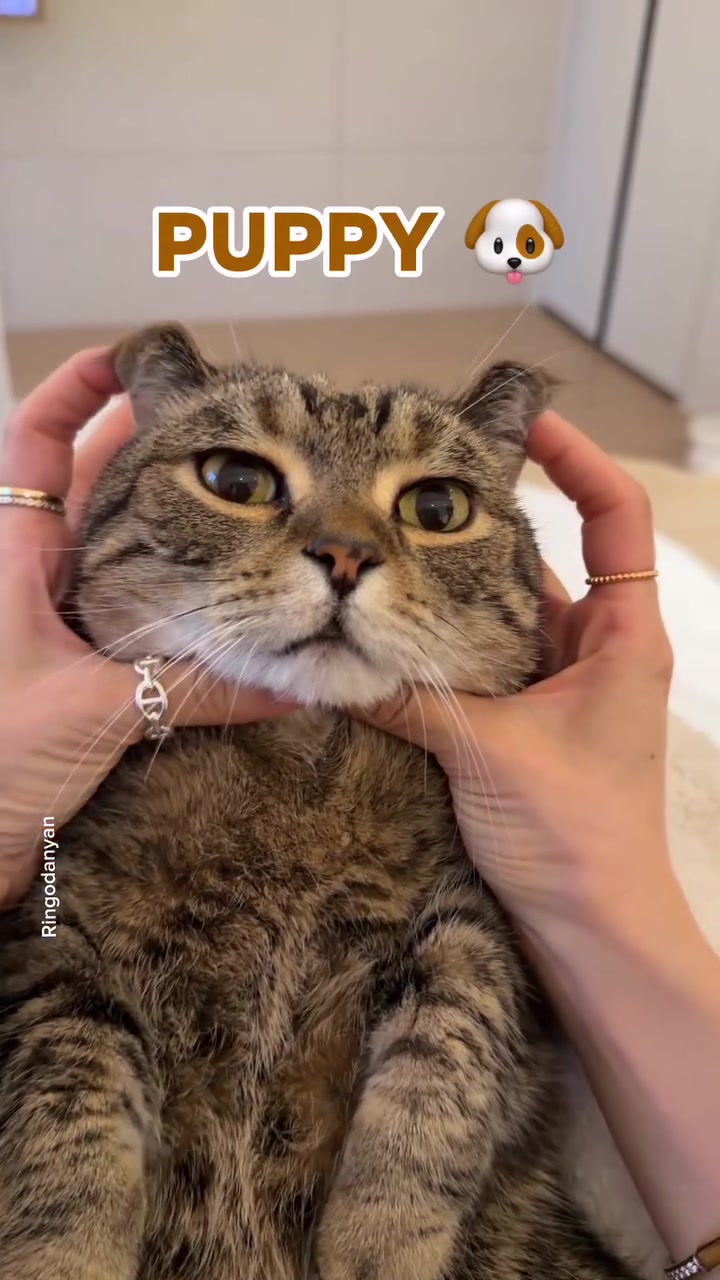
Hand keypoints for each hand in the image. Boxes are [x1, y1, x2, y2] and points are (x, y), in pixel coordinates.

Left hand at [0, 349, 291, 907]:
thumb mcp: (93, 712)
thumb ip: (194, 693)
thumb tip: (288, 686)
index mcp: (11, 555)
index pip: (35, 442)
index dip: (75, 389)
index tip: (131, 357)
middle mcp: (30, 577)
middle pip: (91, 487)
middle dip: (151, 453)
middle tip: (227, 434)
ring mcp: (49, 623)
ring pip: (114, 551)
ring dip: (167, 526)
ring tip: (240, 500)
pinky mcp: (68, 671)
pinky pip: (127, 617)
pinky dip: (169, 603)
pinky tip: (218, 606)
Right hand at [361, 411, 674, 936]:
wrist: (595, 935)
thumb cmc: (578, 839)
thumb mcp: (493, 754)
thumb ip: (413, 696)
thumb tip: (335, 655)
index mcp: (623, 636)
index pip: (616, 516)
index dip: (579, 457)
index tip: (524, 421)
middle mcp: (596, 650)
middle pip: (548, 555)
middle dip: (486, 519)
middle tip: (412, 486)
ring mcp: (560, 687)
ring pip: (504, 611)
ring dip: (453, 587)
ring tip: (385, 550)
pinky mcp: (526, 724)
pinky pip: (481, 662)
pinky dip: (441, 645)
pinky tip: (386, 635)